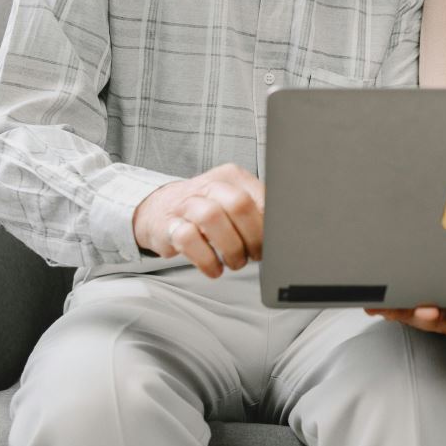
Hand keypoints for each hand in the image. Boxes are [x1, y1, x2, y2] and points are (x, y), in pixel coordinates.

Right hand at [132, 164, 263, 276]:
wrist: (160, 210)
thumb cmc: (208, 210)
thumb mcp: (234, 201)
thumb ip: (258, 211)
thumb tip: (284, 233)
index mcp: (232, 177)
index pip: (260, 195)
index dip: (270, 223)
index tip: (274, 242)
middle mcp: (209, 185)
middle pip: (238, 204)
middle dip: (253, 236)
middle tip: (256, 254)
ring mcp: (187, 204)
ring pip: (212, 217)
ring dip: (230, 248)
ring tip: (236, 262)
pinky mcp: (169, 225)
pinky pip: (188, 239)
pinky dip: (206, 260)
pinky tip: (214, 269)